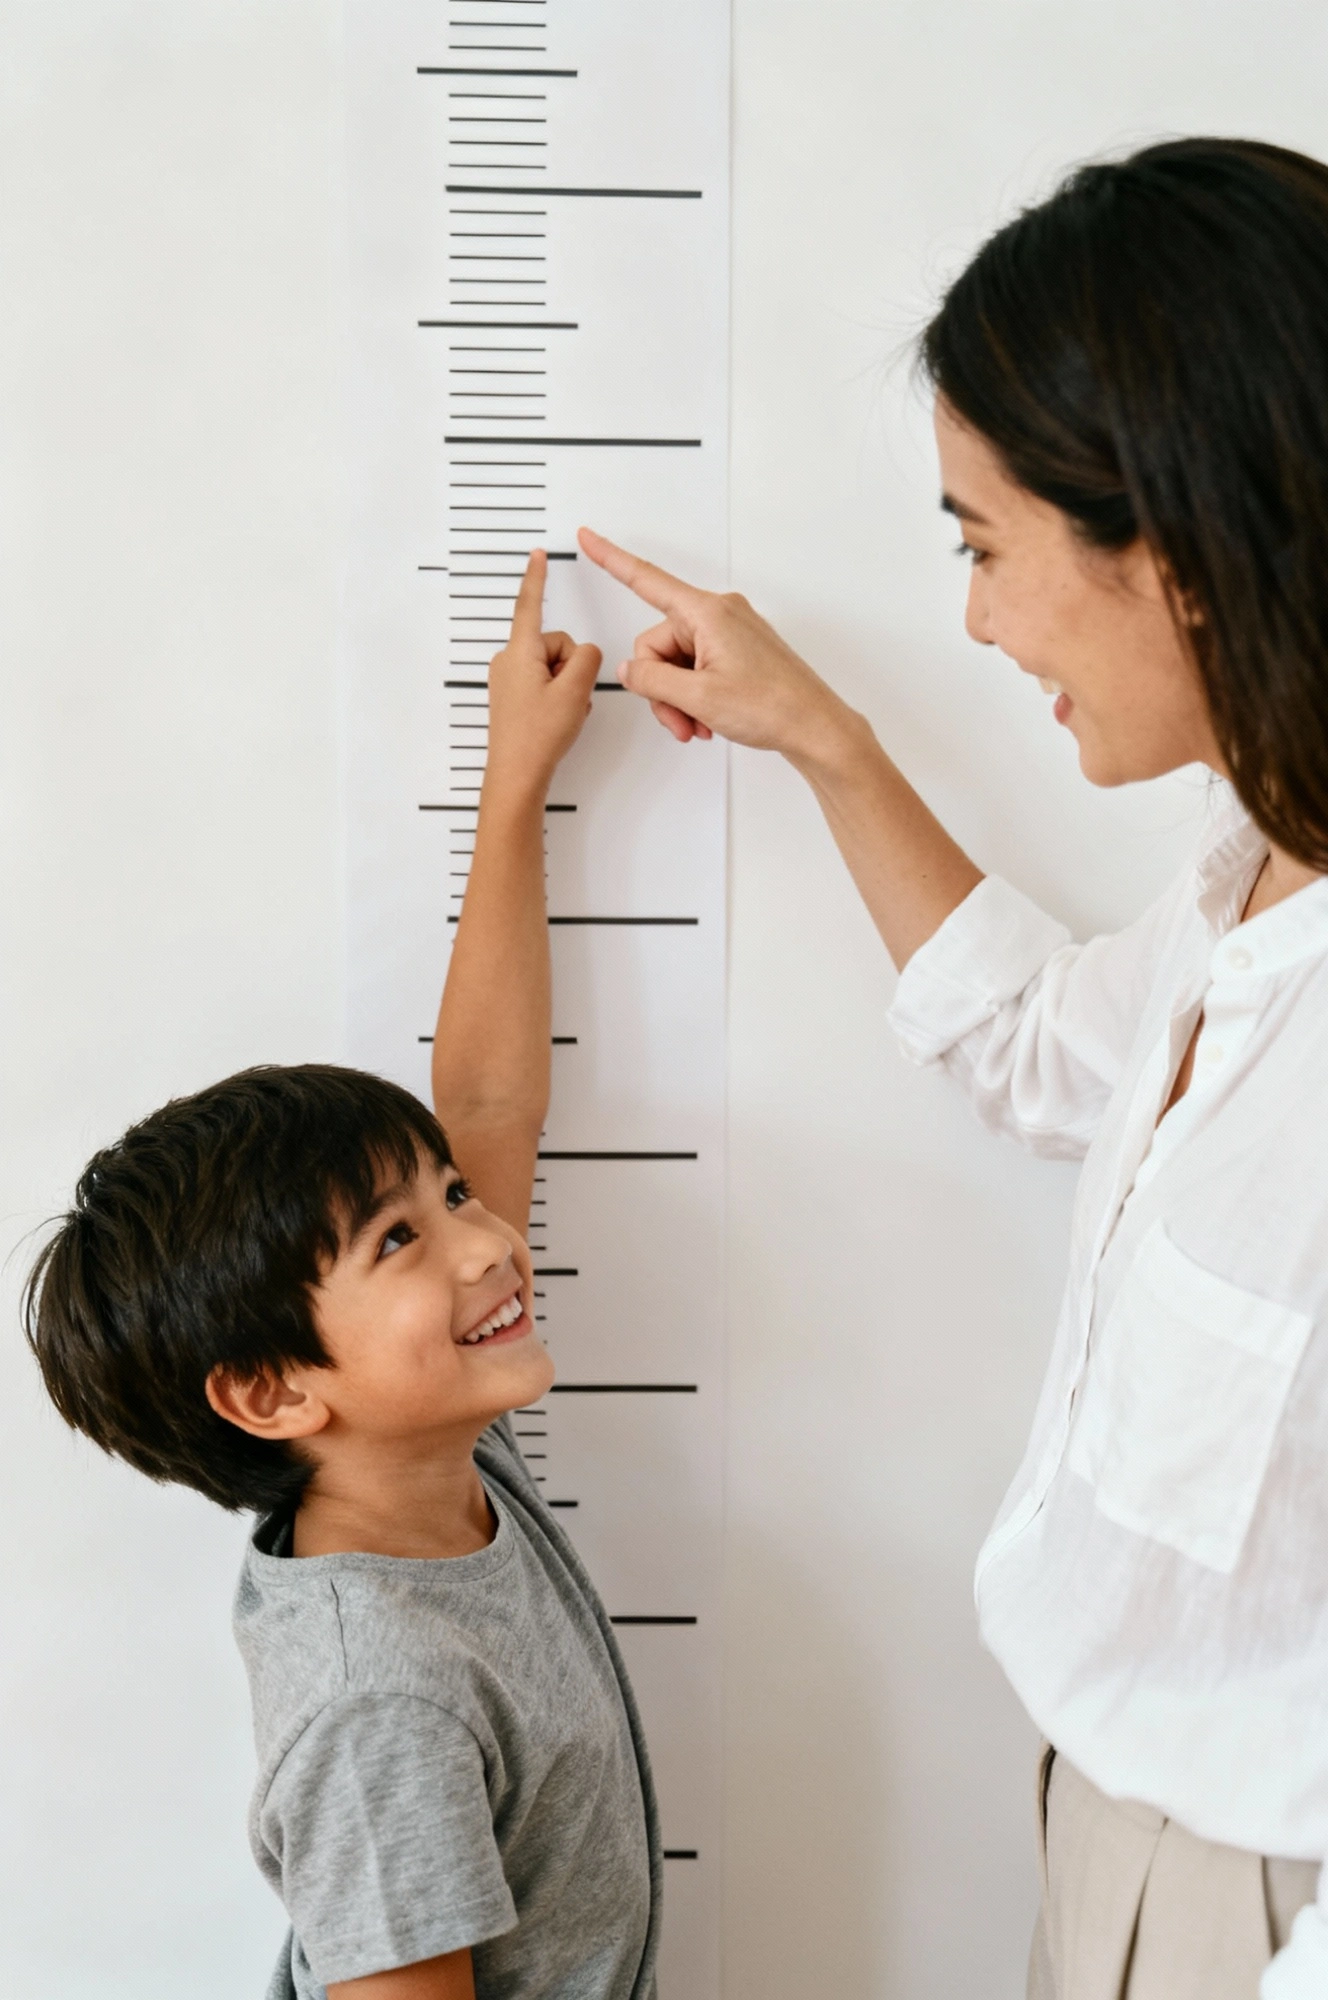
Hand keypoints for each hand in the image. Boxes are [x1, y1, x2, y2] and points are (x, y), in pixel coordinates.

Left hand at [483, 550, 602, 802]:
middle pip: (557, 644)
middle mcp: (510, 661)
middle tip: (569, 698)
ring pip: (555, 666)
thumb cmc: (537, 737)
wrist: (517, 774)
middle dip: (572, 667)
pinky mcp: (514, 696)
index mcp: (520, 652)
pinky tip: (557, 719)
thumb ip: (587, 660)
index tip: (536, 554)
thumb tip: (587, 652)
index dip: (537, 578)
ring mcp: (510, 680)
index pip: (530, 605)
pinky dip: (559, 697)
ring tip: (561, 713)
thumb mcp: (575, 692)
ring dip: (568, 687)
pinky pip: (547, 683)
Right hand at [577, 527, 852, 767]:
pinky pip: (697, 667)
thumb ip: (652, 680)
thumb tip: (631, 671)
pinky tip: (707, 719)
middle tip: (680, 720)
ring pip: (676, 662)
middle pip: (658, 643)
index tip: (589, 538)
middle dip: (661, 686)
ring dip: (678, 698)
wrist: (815, 727)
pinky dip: (695, 696)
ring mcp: (731, 633)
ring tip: (697, 725)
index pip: (647, 580)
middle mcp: (719, 614)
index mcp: (708, 613)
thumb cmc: (774, 706)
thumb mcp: (698, 696)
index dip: (612, 559)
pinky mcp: (739, 651)